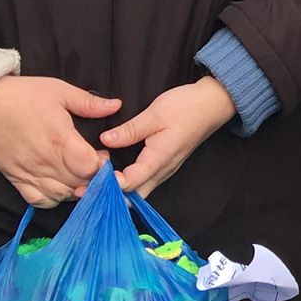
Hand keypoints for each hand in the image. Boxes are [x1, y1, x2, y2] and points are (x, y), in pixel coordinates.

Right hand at [0, 75, 119, 207]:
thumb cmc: (20, 95)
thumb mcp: (59, 90)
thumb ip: (89, 102)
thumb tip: (116, 105)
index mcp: (60, 139)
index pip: (90, 167)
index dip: (102, 165)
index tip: (103, 155)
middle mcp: (46, 161)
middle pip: (80, 184)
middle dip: (93, 178)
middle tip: (94, 164)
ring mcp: (30, 173)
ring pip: (62, 196)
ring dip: (76, 190)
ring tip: (78, 174)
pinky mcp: (16, 178)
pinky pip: (38, 201)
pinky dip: (52, 199)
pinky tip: (58, 186)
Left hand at [98, 77, 237, 198]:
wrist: (213, 105)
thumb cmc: (187, 107)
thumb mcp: (155, 114)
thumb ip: (130, 130)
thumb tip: (105, 140)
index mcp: (159, 159)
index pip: (130, 183)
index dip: (108, 184)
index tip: (89, 178)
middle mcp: (163, 170)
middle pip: (134, 196)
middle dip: (111, 196)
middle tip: (87, 189)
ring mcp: (165, 169)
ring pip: (139, 191)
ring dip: (118, 191)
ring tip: (96, 183)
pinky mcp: (165, 164)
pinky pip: (145, 183)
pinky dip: (128, 184)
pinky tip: (114, 175)